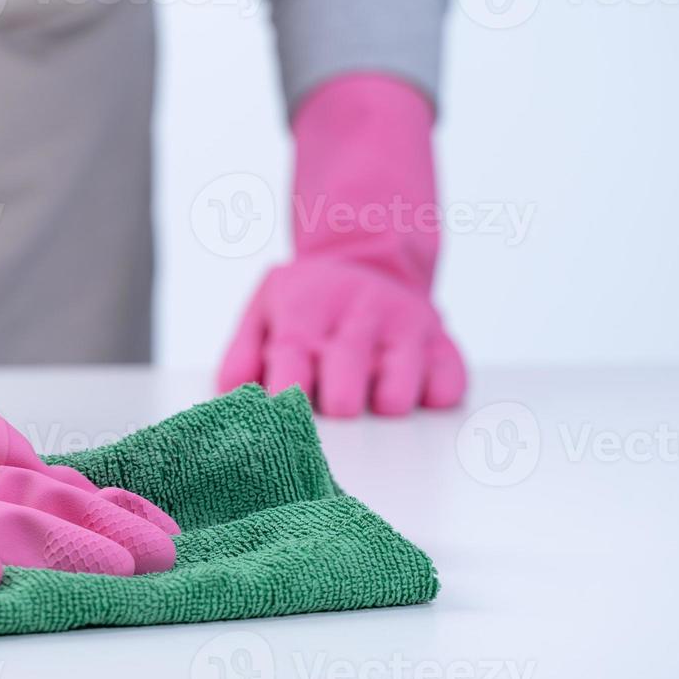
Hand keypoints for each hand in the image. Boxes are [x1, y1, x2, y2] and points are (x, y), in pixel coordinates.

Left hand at [217, 256, 465, 416]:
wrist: (368, 255)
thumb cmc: (308, 300)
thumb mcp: (264, 311)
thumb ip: (241, 356)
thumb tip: (232, 396)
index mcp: (307, 309)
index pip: (293, 361)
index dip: (285, 398)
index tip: (280, 423)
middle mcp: (358, 316)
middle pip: (344, 395)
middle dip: (332, 411)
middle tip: (329, 404)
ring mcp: (405, 328)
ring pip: (396, 400)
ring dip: (379, 408)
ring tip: (368, 392)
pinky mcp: (443, 343)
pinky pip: (446, 391)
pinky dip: (428, 400)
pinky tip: (409, 384)